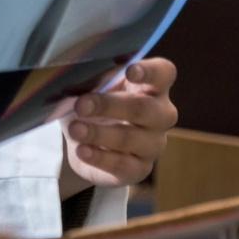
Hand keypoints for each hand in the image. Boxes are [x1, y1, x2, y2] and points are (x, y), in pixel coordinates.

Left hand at [61, 57, 178, 191]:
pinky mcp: (139, 169)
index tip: (130, 71)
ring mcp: (153, 144)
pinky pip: (122, 164)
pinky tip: (82, 150)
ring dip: (100, 133)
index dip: (150, 72)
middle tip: (81, 105)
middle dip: (110, 105)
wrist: (83, 144)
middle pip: (144, 108)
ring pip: (132, 138)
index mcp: (150, 87)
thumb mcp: (90, 88)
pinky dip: (99, 157)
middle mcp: (159, 115)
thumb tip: (78, 70)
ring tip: (75, 129)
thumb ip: (93, 78)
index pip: (163, 74)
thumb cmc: (93, 106)